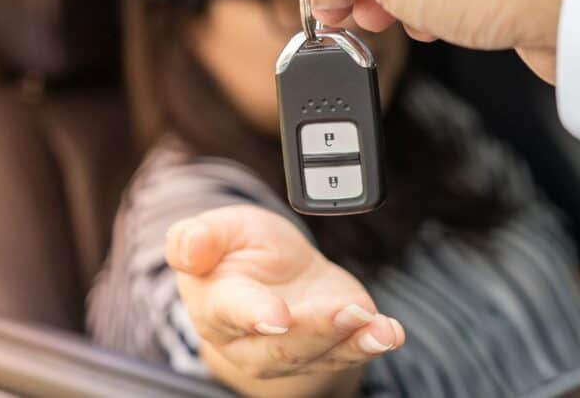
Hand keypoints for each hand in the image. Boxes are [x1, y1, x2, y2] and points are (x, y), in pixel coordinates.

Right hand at [166, 205, 403, 396]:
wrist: (274, 273)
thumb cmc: (240, 249)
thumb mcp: (221, 228)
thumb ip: (198, 236)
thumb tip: (190, 246)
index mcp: (217, 305)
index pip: (232, 312)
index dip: (255, 315)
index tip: (278, 317)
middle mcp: (252, 340)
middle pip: (282, 346)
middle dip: (316, 330)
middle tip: (346, 311)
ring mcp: (292, 350)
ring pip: (319, 353)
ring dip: (351, 339)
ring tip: (375, 324)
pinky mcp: (329, 347)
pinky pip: (350, 352)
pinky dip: (372, 343)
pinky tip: (389, 332)